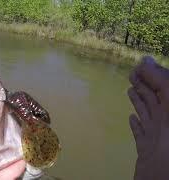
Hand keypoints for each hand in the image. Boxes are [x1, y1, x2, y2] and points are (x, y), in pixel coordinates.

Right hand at [128, 56, 168, 179]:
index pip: (165, 86)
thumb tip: (145, 60)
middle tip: (131, 74)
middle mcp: (167, 121)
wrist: (163, 177)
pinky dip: (135, 124)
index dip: (153, 74)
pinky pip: (141, 133)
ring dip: (139, 101)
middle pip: (155, 98)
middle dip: (144, 84)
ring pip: (147, 113)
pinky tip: (131, 118)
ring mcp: (157, 135)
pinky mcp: (147, 149)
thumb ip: (162, 82)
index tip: (138, 64)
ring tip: (130, 90)